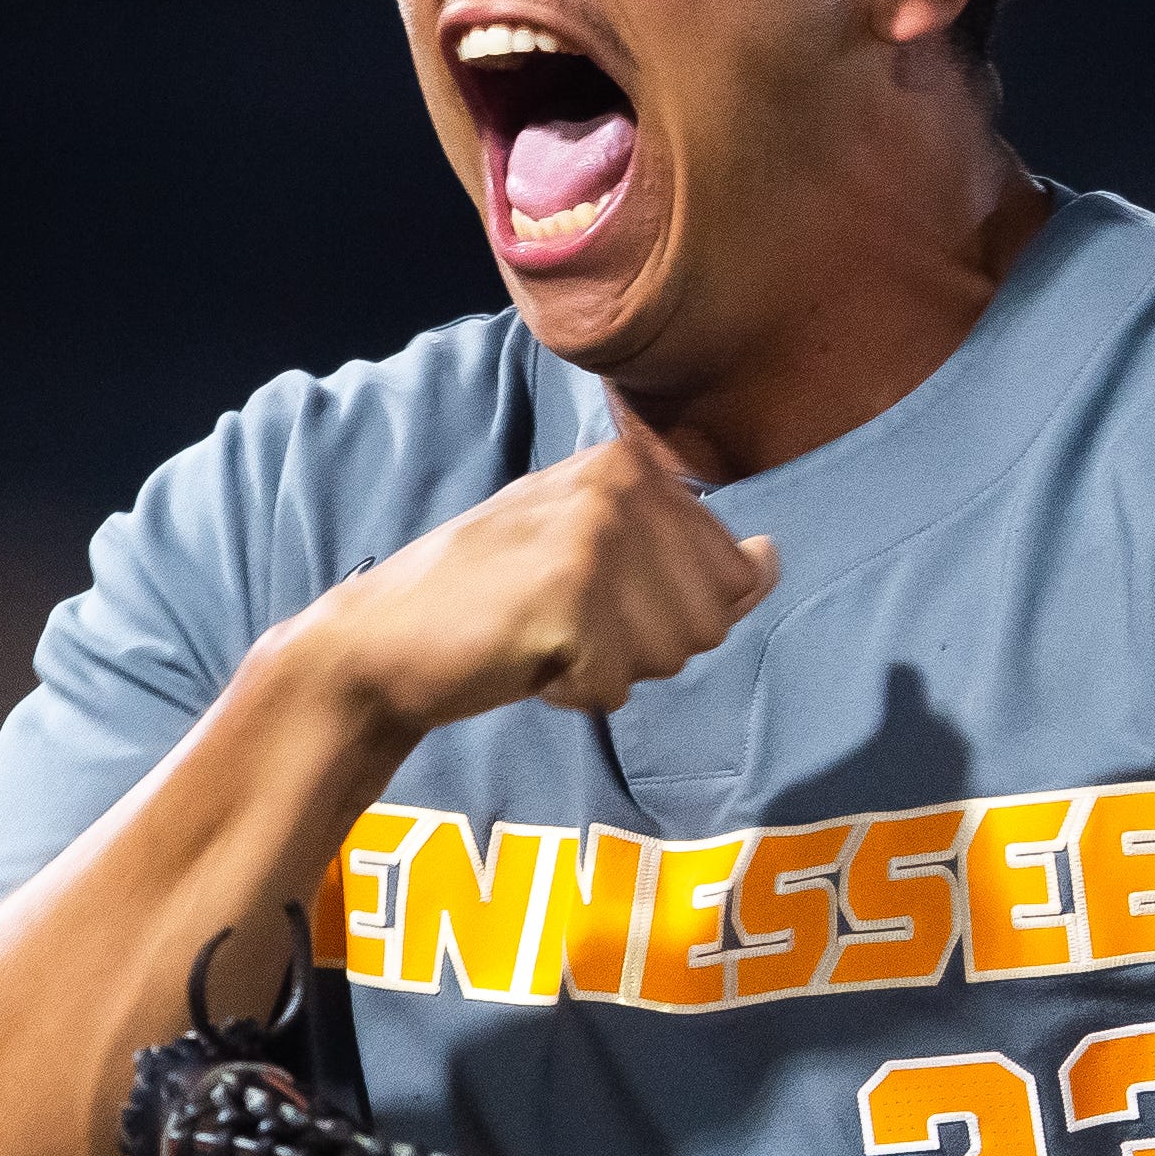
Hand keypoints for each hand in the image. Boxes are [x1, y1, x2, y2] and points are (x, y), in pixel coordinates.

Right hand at [289, 424, 778, 735]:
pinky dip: (571, 692)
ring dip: (608, 669)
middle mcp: (621, 484)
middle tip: (562, 622)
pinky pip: (616, 687)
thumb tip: (772, 558)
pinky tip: (521, 658)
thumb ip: (688, 559)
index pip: (731, 575)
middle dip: (644, 646)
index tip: (586, 594)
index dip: (662, 613)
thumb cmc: (494, 604)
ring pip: (672, 656)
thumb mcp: (599, 557)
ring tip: (541, 634)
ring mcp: (596, 535)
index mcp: (631, 463)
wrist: (382, 639)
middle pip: (711, 621)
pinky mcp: (570, 596)